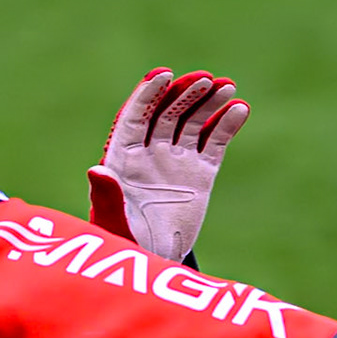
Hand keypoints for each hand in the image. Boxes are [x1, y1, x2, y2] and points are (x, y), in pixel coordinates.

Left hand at [87, 68, 249, 262]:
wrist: (154, 263)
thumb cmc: (125, 243)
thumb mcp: (113, 222)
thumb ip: (107, 197)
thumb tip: (96, 170)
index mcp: (123, 158)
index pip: (135, 117)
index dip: (147, 95)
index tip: (162, 75)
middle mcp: (150, 153)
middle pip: (167, 114)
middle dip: (184, 94)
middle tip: (204, 79)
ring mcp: (177, 161)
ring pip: (193, 123)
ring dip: (209, 103)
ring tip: (228, 87)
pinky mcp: (201, 174)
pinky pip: (214, 143)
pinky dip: (226, 125)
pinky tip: (240, 109)